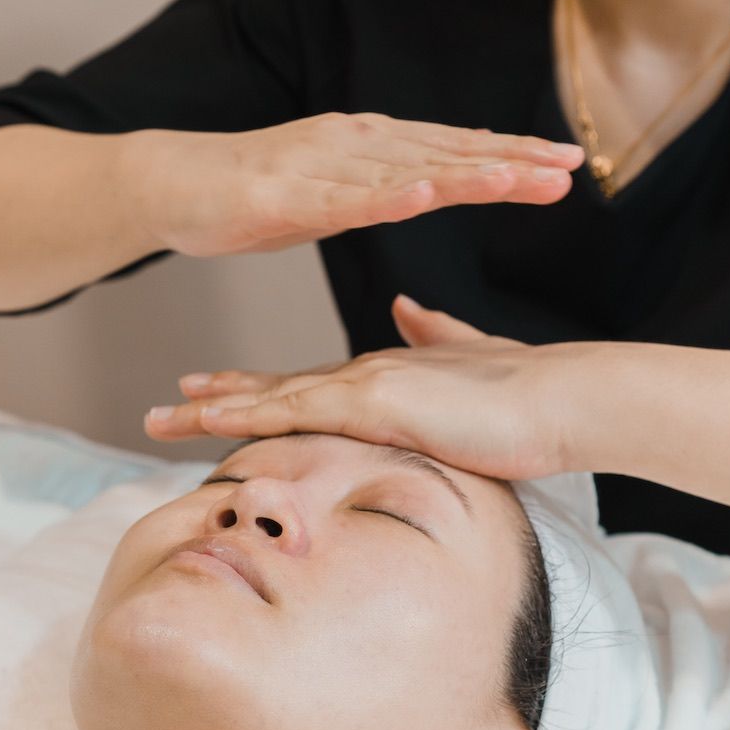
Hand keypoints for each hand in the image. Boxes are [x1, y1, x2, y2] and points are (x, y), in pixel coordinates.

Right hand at [130, 113, 584, 256]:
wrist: (168, 182)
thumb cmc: (250, 192)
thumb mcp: (333, 193)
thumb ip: (383, 189)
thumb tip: (437, 186)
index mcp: (367, 147)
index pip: (451, 151)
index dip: (510, 155)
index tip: (567, 164)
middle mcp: (351, 145)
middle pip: (442, 155)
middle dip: (510, 161)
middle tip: (570, 168)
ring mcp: (317, 168)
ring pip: (405, 173)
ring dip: (466, 175)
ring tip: (521, 179)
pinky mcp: (281, 196)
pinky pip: (341, 199)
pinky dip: (385, 196)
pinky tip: (425, 195)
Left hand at [145, 294, 601, 482]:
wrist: (567, 397)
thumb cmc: (530, 399)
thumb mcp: (470, 365)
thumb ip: (435, 335)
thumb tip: (406, 310)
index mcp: (386, 375)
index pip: (308, 387)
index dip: (258, 389)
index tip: (215, 391)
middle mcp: (366, 375)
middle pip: (277, 390)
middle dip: (219, 398)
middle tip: (166, 402)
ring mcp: (369, 386)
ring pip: (274, 399)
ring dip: (215, 409)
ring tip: (162, 415)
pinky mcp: (380, 402)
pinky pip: (298, 411)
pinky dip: (250, 415)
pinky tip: (211, 419)